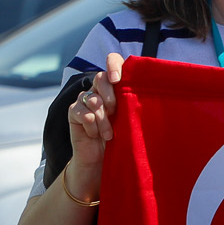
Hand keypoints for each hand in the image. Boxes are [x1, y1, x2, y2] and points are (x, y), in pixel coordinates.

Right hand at [63, 54, 124, 202]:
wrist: (100, 162)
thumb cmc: (120, 140)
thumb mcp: (130, 120)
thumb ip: (133, 104)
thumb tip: (149, 92)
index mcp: (115, 87)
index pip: (113, 62)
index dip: (113, 65)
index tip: (118, 78)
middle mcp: (98, 90)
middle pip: (101, 78)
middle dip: (110, 95)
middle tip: (115, 111)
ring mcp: (84, 100)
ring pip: (93, 99)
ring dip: (102, 119)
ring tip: (108, 134)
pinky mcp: (74, 112)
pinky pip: (82, 112)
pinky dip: (91, 125)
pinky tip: (94, 135)